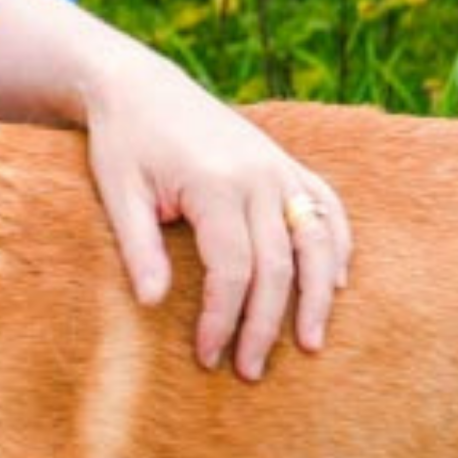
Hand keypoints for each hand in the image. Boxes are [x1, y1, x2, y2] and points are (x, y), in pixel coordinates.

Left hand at [77, 48, 351, 378]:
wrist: (141, 85)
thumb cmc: (124, 142)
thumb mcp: (118, 191)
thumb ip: (138, 247)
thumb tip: (152, 304)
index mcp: (215, 184)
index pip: (232, 270)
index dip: (223, 319)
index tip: (207, 357)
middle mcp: (259, 175)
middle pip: (278, 266)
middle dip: (264, 325)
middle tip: (248, 371)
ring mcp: (279, 166)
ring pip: (318, 240)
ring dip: (319, 296)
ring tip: (309, 343)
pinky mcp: (286, 162)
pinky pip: (327, 206)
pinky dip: (339, 245)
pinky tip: (338, 284)